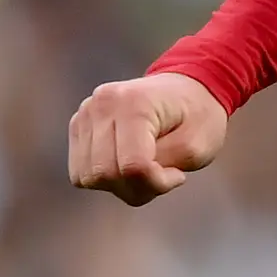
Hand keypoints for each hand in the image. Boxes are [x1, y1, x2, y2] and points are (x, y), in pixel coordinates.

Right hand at [67, 72, 229, 206]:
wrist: (188, 89)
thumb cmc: (198, 117)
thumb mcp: (197, 146)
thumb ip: (162, 167)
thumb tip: (125, 175)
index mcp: (133, 104)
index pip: (132, 167)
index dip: (156, 183)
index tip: (177, 174)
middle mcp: (100, 105)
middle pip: (104, 175)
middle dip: (137, 187)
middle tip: (164, 173)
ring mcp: (84, 114)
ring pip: (87, 177)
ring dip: (120, 185)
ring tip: (147, 167)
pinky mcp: (78, 126)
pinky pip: (81, 172)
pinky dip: (106, 178)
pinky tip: (128, 162)